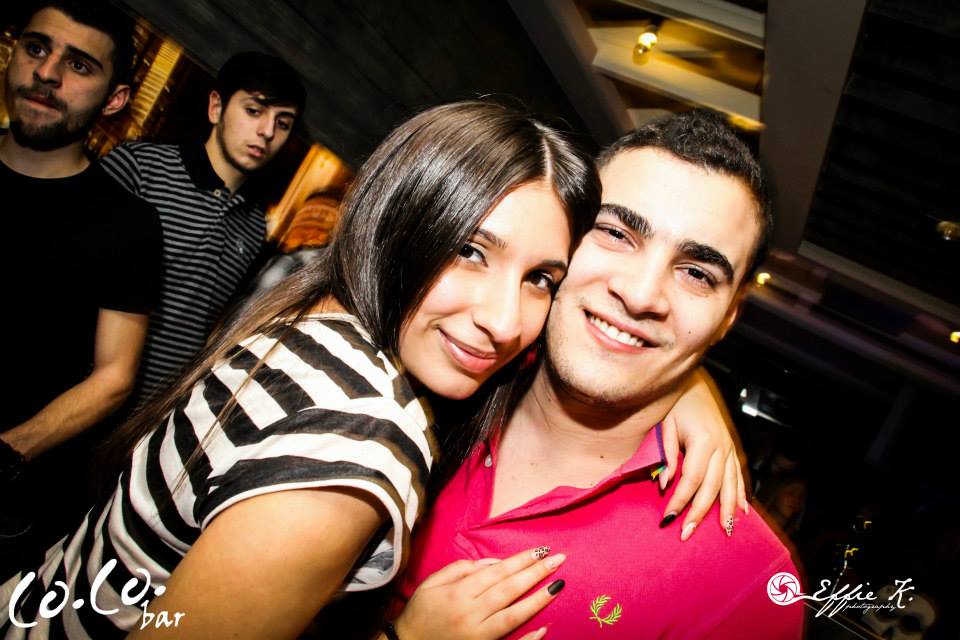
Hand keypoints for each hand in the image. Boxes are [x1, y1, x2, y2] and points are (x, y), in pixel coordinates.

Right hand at [393, 547, 566, 639]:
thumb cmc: (421, 612)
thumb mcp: (432, 583)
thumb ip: (461, 569)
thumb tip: (491, 563)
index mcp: (458, 592)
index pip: (496, 572)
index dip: (519, 561)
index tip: (540, 550)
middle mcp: (470, 612)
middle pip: (508, 589)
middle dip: (535, 573)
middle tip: (558, 559)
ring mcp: (477, 634)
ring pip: (512, 615)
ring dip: (538, 599)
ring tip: (558, 584)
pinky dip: (527, 639)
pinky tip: (545, 629)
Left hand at [660, 368, 748, 539]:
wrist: (694, 382)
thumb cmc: (675, 402)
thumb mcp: (665, 425)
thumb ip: (666, 455)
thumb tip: (665, 485)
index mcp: (704, 441)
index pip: (692, 480)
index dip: (680, 501)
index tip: (668, 518)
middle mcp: (721, 447)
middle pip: (711, 488)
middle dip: (699, 513)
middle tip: (688, 534)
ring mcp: (729, 448)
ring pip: (730, 485)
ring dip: (725, 510)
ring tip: (723, 531)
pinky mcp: (732, 447)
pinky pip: (738, 475)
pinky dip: (740, 494)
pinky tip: (741, 510)